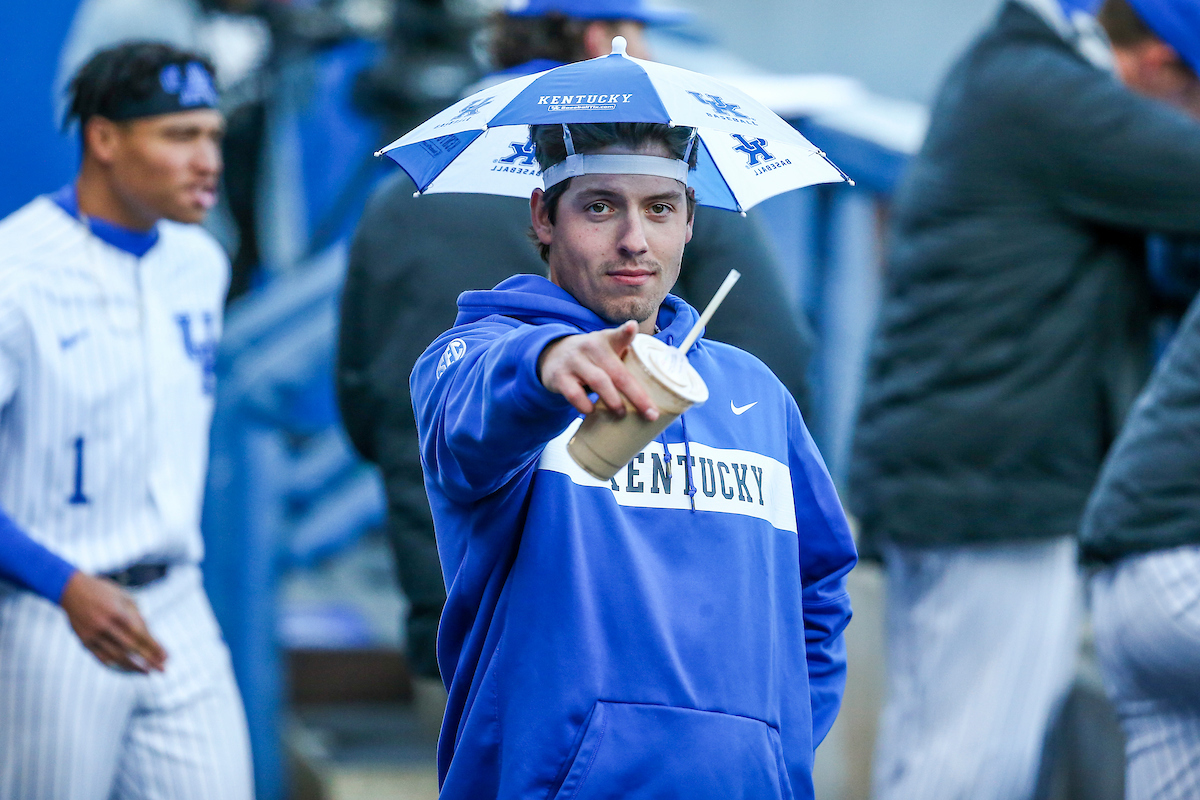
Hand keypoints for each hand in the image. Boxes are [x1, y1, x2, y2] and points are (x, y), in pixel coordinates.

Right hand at [59, 572, 167, 673]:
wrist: (71, 589)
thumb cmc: (104, 591)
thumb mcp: (124, 597)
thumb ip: (136, 616)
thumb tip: (149, 636)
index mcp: (118, 612)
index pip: (140, 634)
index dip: (154, 647)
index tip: (166, 656)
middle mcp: (105, 625)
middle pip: (130, 648)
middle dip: (148, 660)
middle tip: (163, 670)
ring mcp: (93, 635)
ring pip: (116, 656)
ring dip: (133, 666)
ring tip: (147, 672)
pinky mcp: (84, 641)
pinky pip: (101, 657)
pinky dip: (115, 665)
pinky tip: (127, 668)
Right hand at [538, 321, 658, 420]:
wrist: (553, 354)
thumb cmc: (592, 357)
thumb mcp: (607, 350)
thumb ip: (627, 359)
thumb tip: (657, 389)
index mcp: (606, 340)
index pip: (618, 335)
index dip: (626, 332)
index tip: (632, 327)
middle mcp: (590, 348)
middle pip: (617, 372)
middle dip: (636, 395)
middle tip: (650, 413)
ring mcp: (574, 362)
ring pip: (598, 382)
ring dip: (614, 401)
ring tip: (623, 413)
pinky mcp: (559, 377)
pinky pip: (574, 394)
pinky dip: (585, 405)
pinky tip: (592, 410)